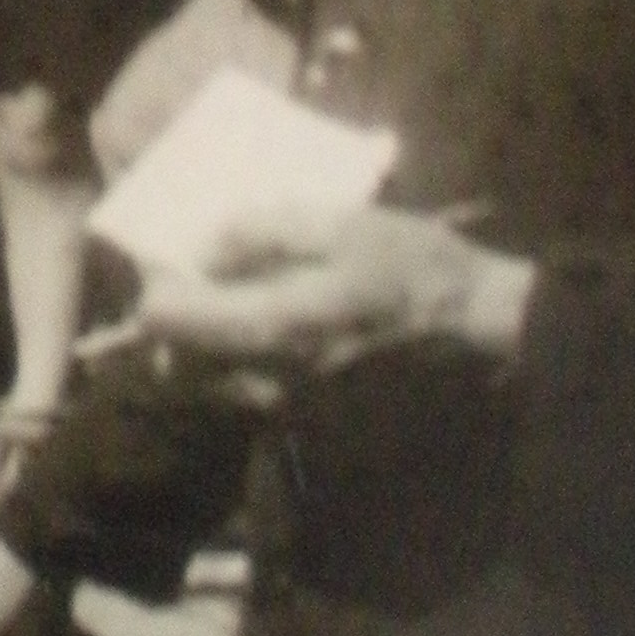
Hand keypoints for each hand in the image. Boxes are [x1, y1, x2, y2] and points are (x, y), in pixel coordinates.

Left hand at [133, 203, 534, 380]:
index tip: (164, 254)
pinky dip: (234, 354)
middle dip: (171, 318)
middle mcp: (269, 378)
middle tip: (188, 273)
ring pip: (208, 378)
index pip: (168, 320)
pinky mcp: (308, 411)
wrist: (478, 330)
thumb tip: (206, 244)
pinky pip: (243, 386)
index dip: (156, 282)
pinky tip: (263, 313)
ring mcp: (289, 403)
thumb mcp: (341, 224)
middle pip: (177, 359)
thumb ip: (265, 231)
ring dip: (199, 339)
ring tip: (225, 290)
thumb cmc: (412, 268)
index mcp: (273, 328)